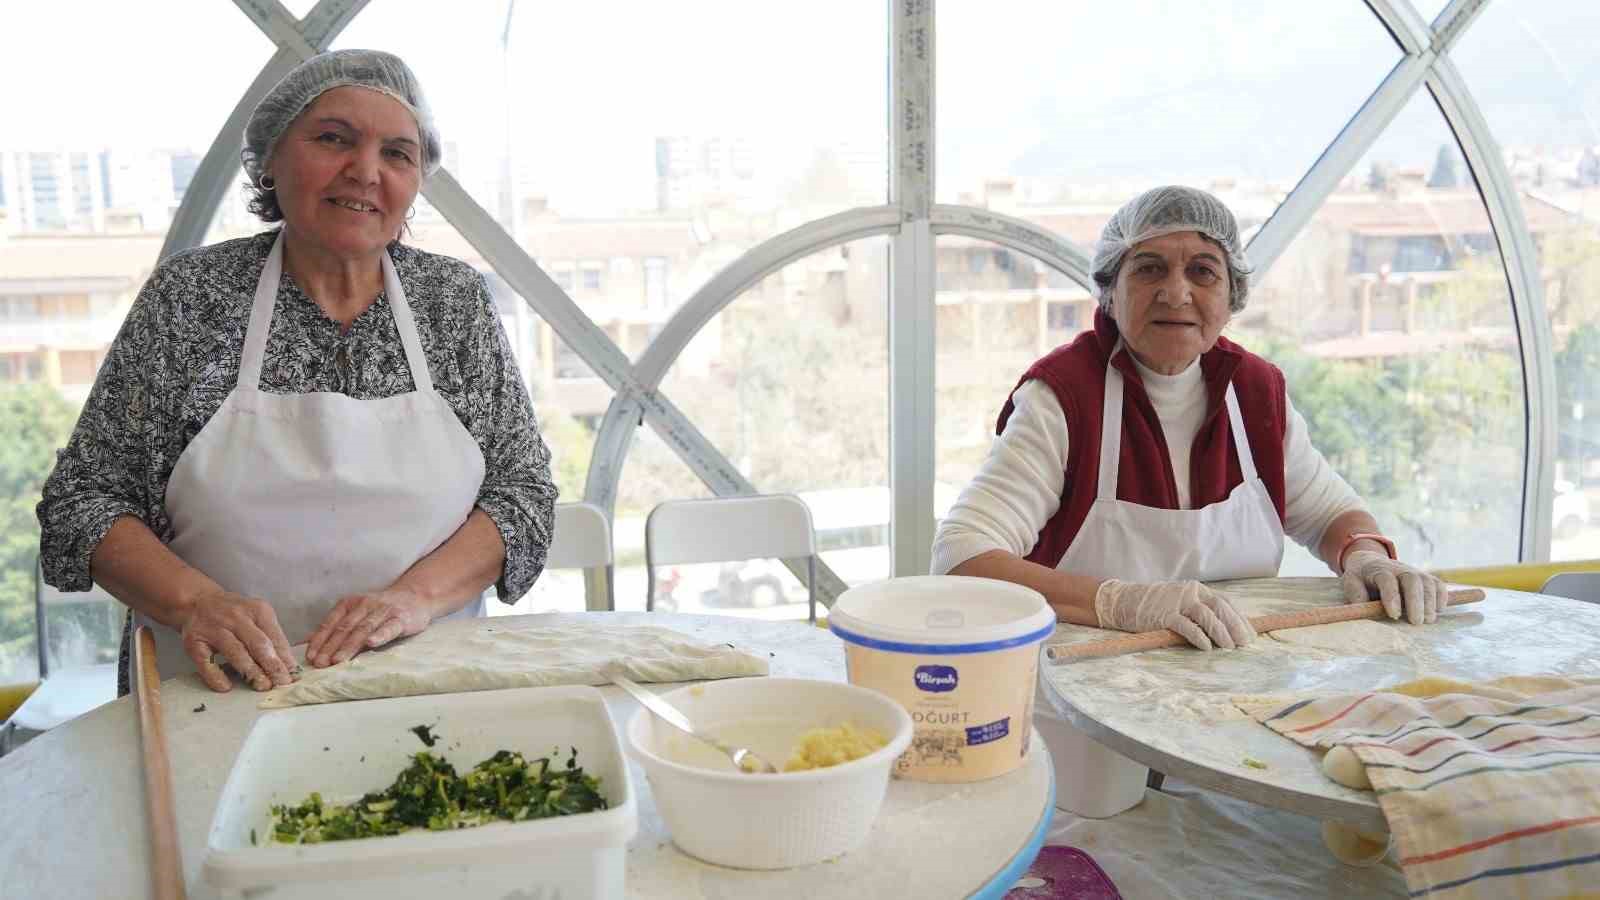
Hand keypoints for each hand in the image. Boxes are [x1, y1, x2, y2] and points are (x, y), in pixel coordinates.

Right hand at [180, 591, 296, 692]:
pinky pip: (206, 662)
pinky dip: (216, 675)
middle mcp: (236, 617)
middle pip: (258, 644)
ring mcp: (214, 629)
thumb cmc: (234, 614)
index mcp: (257, 610)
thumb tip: (288, 666)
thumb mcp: (257, 616)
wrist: (197, 601)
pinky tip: (226, 687)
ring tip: (262, 686)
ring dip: (251, 671)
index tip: (293, 675)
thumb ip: (272, 637)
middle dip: (272, 665)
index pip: (275, 637)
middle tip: (281, 683)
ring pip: (236, 652)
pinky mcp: (194, 641)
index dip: (285, 658)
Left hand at [306, 587, 431, 667]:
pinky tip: (372, 643)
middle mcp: (364, 605)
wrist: (415, 596)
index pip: (330, 623)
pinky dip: (380, 635)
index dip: (319, 640)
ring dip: (349, 645)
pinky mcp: (401, 618)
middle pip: (344, 628)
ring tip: (338, 660)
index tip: (310, 657)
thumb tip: (308, 641)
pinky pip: (389, 627)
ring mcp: (383, 611)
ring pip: (363, 629)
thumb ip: (335, 626)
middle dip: (330, 647)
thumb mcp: (356, 612)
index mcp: (349, 604)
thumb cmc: (381, 609)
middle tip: (320, 664)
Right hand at [1093, 579, 1255, 649]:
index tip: (1250, 635)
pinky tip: (1206, 648)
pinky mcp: (1164, 615)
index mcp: (1197, 590)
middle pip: (1220, 607)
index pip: (1225, 602)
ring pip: (1206, 615)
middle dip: (1235, 626)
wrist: (1125, 602)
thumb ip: (1200, 612)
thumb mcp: (1182, 603)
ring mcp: (1177, 603)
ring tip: (1229, 647)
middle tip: (1244, 643)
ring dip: (1221, 632)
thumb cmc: (1156, 607)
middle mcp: (1190, 593)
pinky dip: (1199, 637)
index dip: (1240, 619)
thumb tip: (1226, 631)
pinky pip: (1186, 626)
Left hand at [1340, 551, 1444, 624]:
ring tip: (1427, 621)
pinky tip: (1438, 611)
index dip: (1392, 597)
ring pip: (1427, 582)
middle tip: (1416, 622)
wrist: (1371, 563)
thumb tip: (1363, 611)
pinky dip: (1441, 597)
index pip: (1387, 580)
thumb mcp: (1350, 584)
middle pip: (1412, 580)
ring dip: (1430, 602)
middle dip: (1415, 601)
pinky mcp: (1426, 578)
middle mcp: (1399, 569)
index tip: (1394, 615)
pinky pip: (1438, 585)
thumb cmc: (1361, 579)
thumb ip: (1356, 596)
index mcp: (1378, 570)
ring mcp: (1415, 572)